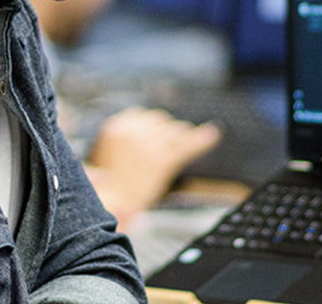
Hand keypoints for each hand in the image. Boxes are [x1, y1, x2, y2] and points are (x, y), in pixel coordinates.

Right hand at [85, 106, 221, 225]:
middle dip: (166, 133)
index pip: (142, 115)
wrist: (111, 207)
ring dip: (180, 138)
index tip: (158, 134)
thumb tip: (148, 122)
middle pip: (160, 121)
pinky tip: (213, 134)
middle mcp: (133, 130)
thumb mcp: (109, 153)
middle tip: (168, 146)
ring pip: (175, 131)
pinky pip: (187, 145)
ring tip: (183, 145)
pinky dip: (202, 139)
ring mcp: (149, 143)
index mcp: (117, 127)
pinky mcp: (163, 159)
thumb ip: (127, 136)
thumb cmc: (109, 187)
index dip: (152, 126)